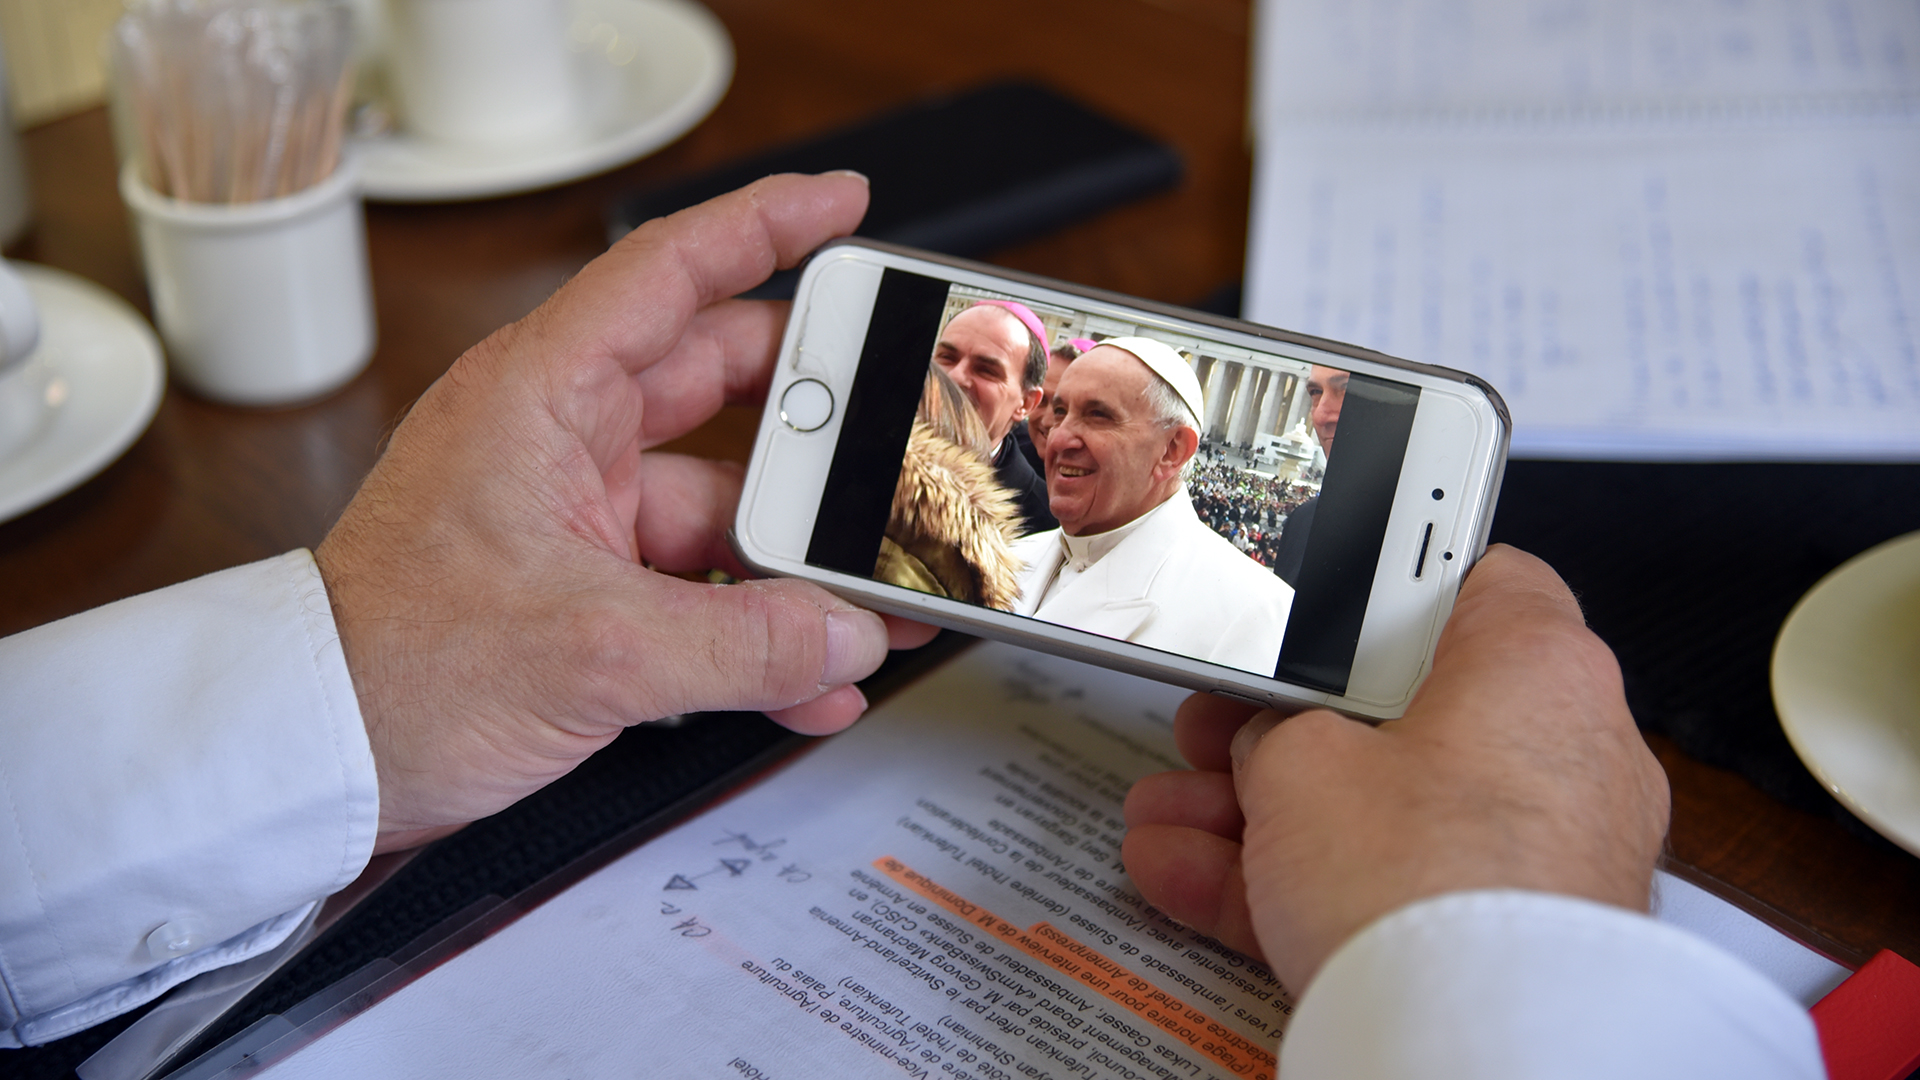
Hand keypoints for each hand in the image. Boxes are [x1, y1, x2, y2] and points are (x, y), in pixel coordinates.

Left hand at [316, 173, 934, 853]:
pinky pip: (701, 587)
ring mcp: (577, 514)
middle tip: (895, 430)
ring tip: (871, 593)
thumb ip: (744, 643)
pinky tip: (812, 676)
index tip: (845, 209)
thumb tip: (846, 635)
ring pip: (723, 504)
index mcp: (541, 395)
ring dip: (797, 555)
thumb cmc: (390, 668)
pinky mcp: (586, 587)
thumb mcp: (592, 650)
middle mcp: (562, 438)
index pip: (669, 272)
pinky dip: (757, 626)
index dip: (765, 226)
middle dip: (817, 419)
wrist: (316, 756)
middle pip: (722, 386)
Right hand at [1121, 545, 1668, 992]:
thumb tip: (1272, 748)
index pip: (1469, 579)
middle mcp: (1566, 748)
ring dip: (1269, 812)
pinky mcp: (1510, 928)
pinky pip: (1396, 881)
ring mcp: (1543, 847)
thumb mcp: (1298, 764)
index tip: (1321, 588)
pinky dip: (1307, 880)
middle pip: (1401, 712)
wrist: (1476, 1046)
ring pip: (1385, 806)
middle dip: (1284, 730)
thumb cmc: (1427, 889)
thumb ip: (1277, 732)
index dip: (1377, 581)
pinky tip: (1200, 879)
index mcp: (1540, 663)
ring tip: (1174, 819)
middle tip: (1215, 730)